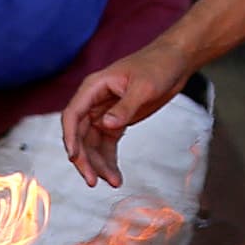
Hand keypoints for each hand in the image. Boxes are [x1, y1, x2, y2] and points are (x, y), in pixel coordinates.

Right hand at [58, 44, 191, 188]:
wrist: (174, 62)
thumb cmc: (158, 66)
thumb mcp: (144, 87)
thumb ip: (125, 107)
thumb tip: (106, 125)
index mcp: (93, 87)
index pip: (72, 115)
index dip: (70, 138)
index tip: (74, 157)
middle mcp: (94, 102)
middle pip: (79, 135)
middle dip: (85, 159)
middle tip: (93, 181)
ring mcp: (103, 113)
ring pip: (92, 145)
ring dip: (99, 164)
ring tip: (113, 182)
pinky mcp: (116, 122)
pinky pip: (106, 145)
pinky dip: (109, 161)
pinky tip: (116, 177)